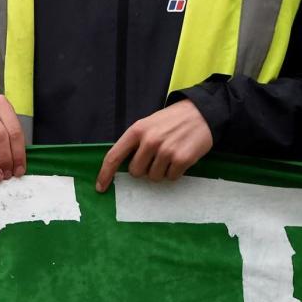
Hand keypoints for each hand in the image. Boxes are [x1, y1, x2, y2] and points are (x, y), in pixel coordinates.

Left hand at [96, 99, 212, 191]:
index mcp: (136, 130)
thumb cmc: (170, 121)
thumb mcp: (147, 124)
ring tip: (169, 155)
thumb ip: (134, 142)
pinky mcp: (182, 159)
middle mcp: (149, 141)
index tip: (100, 187)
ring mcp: (166, 150)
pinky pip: (171, 177)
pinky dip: (174, 172)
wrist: (201, 113)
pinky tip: (180, 158)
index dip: (105, 174)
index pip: (114, 156)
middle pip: (136, 172)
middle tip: (155, 157)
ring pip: (153, 177)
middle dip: (144, 169)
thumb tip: (121, 166)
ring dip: (160, 171)